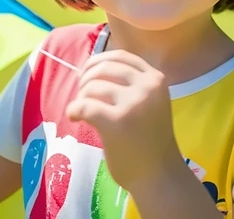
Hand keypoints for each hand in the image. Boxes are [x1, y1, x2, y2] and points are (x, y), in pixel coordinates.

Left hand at [65, 50, 183, 191]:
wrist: (159, 176)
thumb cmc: (151, 140)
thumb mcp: (150, 102)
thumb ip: (131, 84)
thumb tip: (91, 68)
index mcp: (156, 78)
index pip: (121, 56)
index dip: (99, 61)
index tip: (87, 73)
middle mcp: (147, 86)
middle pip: (104, 68)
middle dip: (86, 78)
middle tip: (82, 94)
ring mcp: (133, 104)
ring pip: (93, 87)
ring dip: (81, 97)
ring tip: (81, 111)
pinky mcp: (117, 123)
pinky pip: (85, 106)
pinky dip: (74, 110)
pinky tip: (74, 117)